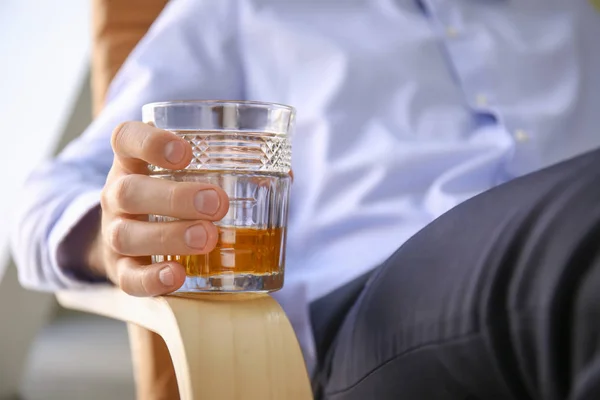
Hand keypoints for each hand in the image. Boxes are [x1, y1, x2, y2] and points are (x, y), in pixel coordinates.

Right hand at [87, 122, 228, 295]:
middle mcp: (118, 194)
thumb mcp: (187, 175)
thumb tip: (285, 172)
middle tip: (217, 204)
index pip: (127, 139)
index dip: (150, 142)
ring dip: (169, 236)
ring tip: (208, 238)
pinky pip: (128, 277)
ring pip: (127, 234)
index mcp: (134, 163)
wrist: (132, 241)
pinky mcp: (120, 270)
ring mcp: (115, 233)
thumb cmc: (172, 199)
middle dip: (175, 198)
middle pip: (129, 191)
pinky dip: (152, 279)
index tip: (186, 152)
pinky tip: (178, 275)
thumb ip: (229, 169)